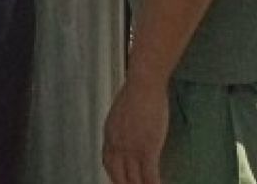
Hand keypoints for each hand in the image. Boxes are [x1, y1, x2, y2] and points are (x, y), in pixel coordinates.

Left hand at [102, 68, 168, 183]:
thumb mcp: (123, 109)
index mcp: (110, 134)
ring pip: (134, 180)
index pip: (107, 162)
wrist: (144, 81)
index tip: (120, 180)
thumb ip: (122, 123)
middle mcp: (117, 144)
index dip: (114, 174)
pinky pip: (149, 175)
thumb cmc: (138, 89)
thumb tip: (129, 127)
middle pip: (118, 176)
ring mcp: (131, 148)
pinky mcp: (147, 148)